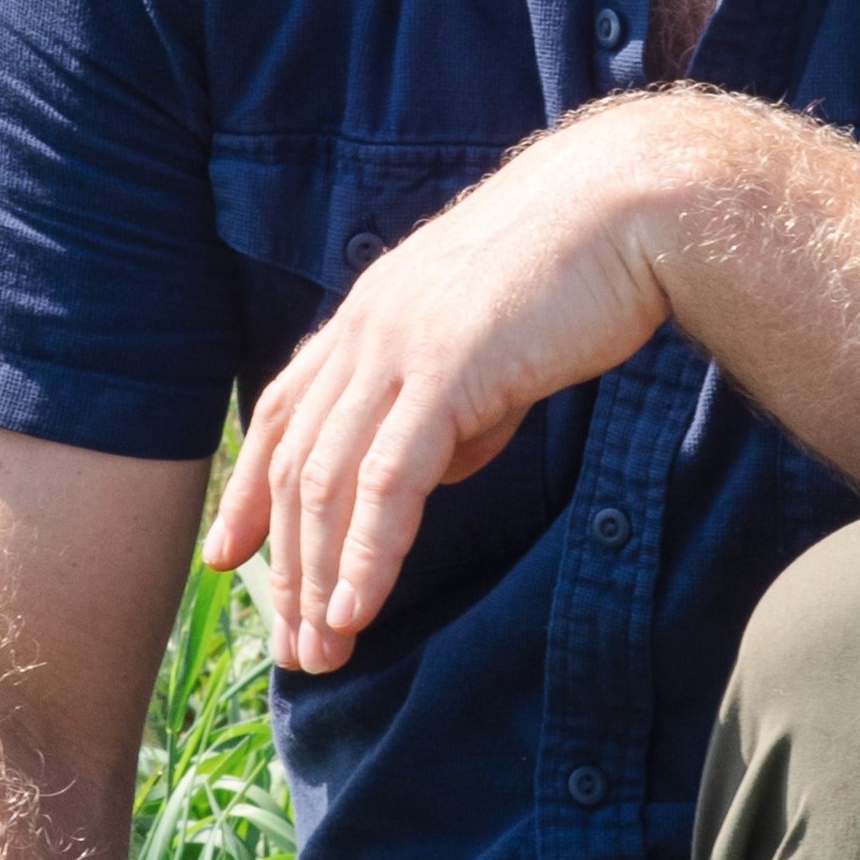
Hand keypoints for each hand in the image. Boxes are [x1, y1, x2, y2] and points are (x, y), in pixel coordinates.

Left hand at [205, 103, 700, 671]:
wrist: (627, 206)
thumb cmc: (576, 270)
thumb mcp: (490, 345)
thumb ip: (451, 408)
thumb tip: (432, 474)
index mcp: (368, 315)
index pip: (285, 414)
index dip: (251, 491)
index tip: (231, 557)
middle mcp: (365, 330)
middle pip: (295, 466)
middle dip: (286, 566)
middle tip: (291, 647)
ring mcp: (399, 348)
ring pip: (328, 483)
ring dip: (319, 578)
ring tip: (323, 653)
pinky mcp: (447, 371)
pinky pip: (387, 482)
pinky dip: (366, 554)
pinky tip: (356, 610)